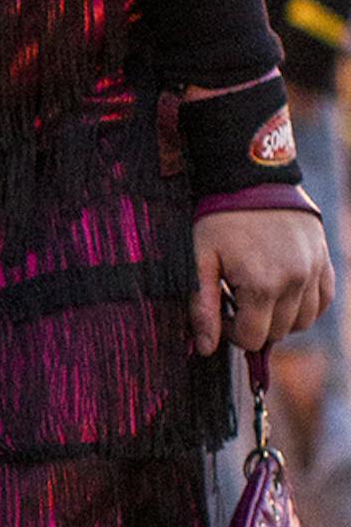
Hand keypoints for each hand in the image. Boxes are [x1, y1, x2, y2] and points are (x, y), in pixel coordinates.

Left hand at [190, 204, 333, 355]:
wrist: (253, 177)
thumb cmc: (220, 218)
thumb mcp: (201, 260)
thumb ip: (203, 306)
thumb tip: (207, 349)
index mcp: (262, 284)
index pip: (252, 338)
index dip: (232, 332)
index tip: (222, 311)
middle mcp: (295, 281)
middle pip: (277, 332)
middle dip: (254, 324)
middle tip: (236, 298)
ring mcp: (314, 271)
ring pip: (303, 321)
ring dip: (280, 318)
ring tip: (259, 294)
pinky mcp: (325, 260)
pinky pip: (323, 300)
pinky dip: (305, 305)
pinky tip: (284, 291)